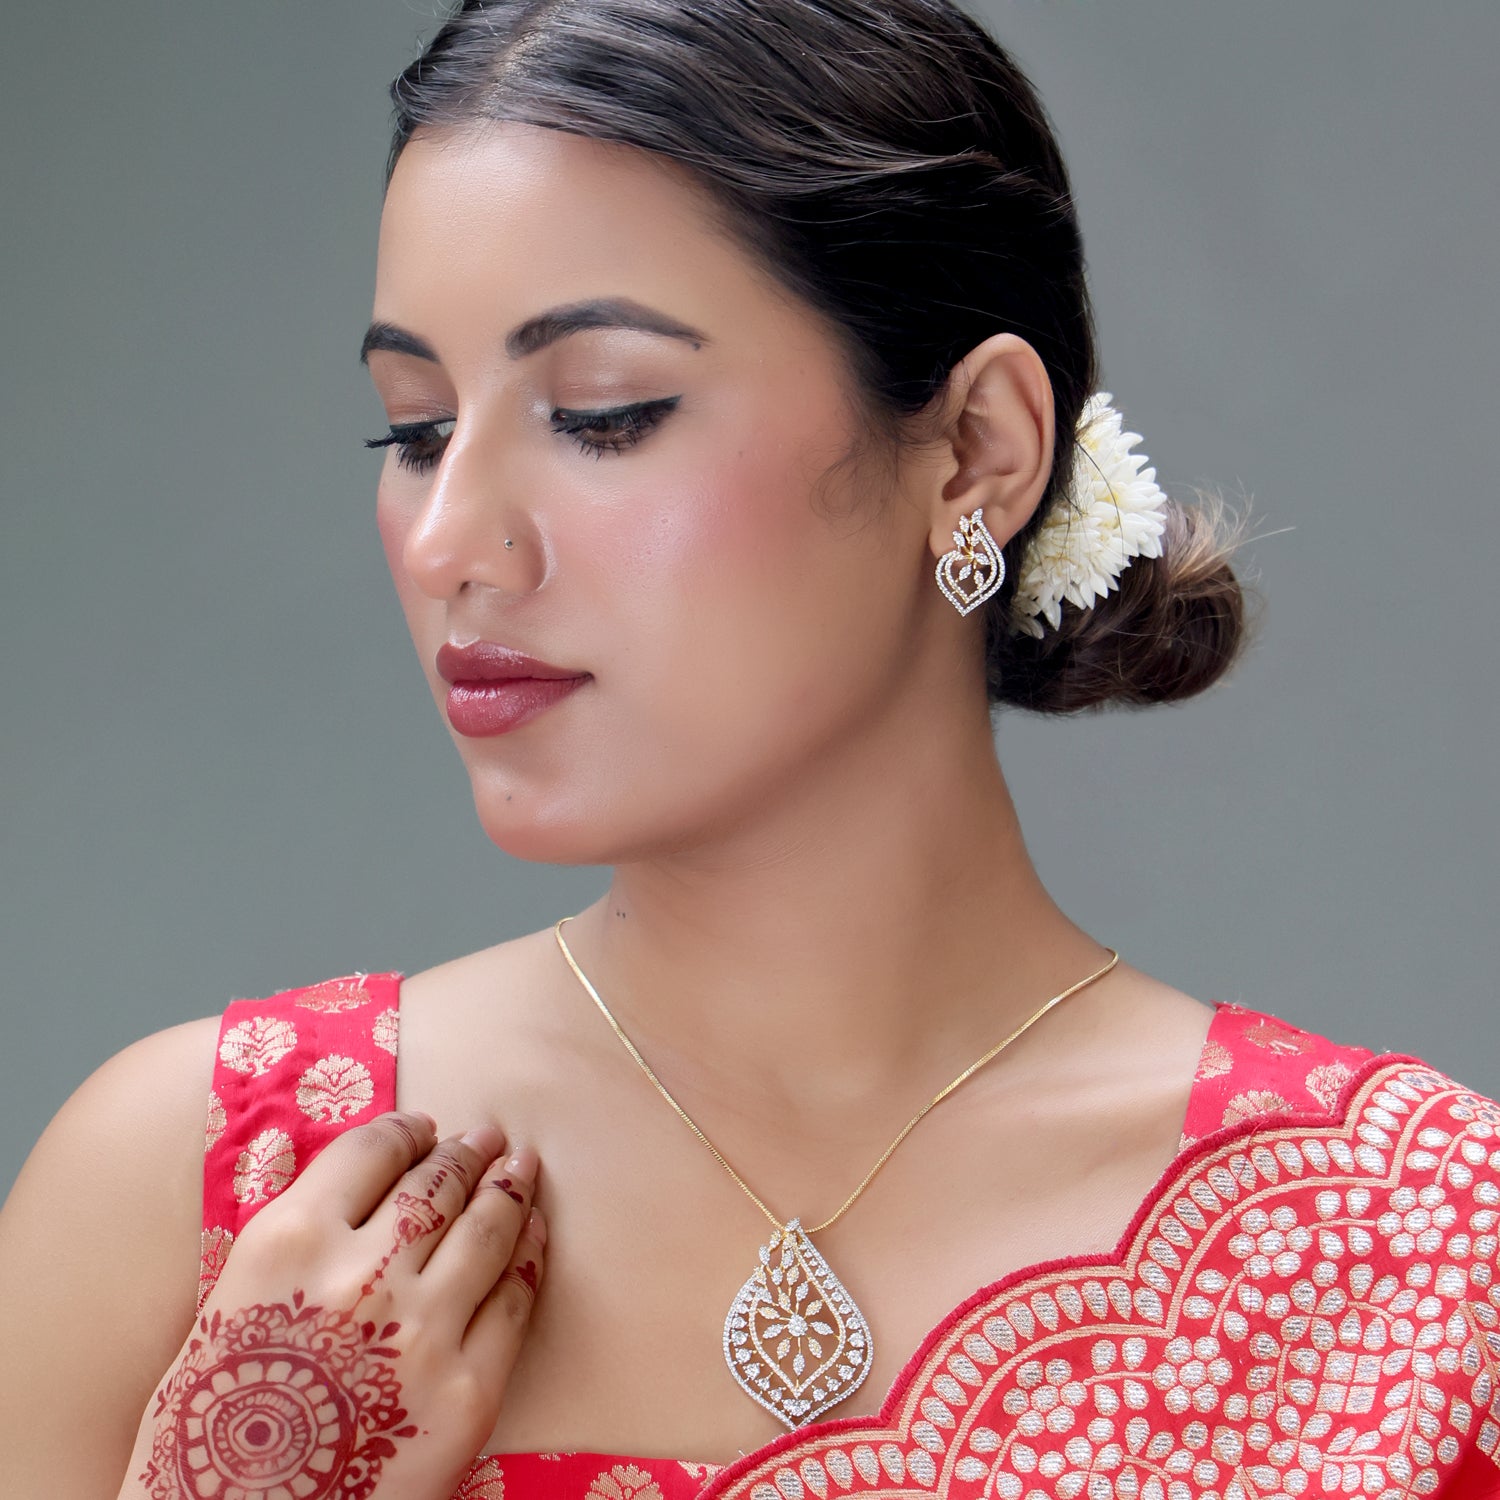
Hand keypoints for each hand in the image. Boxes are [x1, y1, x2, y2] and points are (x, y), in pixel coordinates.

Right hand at [119, 1111, 545, 1499]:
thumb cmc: (211, 1440)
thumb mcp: (225, 1314)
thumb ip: (294, 1252)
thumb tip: (352, 1206)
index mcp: (289, 1243)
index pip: (370, 1152)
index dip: (407, 1132)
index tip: (424, 1127)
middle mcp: (362, 1274)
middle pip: (436, 1184)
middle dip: (467, 1152)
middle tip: (487, 1136)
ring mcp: (423, 1331)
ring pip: (485, 1229)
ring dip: (509, 1188)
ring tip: (521, 1166)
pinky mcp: (468, 1392)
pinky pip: (513, 1303)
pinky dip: (528, 1257)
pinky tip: (534, 1236)